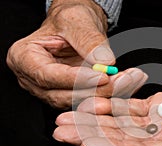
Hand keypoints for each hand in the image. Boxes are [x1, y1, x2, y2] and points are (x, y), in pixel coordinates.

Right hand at [6, 0, 126, 108]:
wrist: (78, 26)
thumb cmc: (69, 19)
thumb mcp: (77, 21)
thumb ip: (89, 41)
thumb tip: (104, 62)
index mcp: (24, 58)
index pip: (48, 76)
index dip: (76, 79)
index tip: (102, 77)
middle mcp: (34, 79)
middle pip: (63, 95)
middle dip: (95, 91)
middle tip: (122, 81)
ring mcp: (51, 90)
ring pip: (78, 102)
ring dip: (106, 95)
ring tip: (129, 82)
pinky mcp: (69, 95)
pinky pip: (88, 100)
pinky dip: (109, 95)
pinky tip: (127, 86)